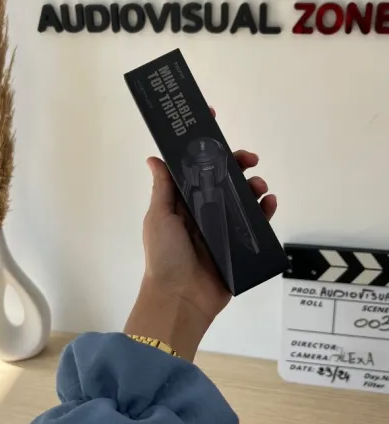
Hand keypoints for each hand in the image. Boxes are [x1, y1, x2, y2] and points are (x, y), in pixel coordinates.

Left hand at [125, 114, 276, 359]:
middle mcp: (203, 211)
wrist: (181, 300)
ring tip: (259, 186)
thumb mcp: (159, 218)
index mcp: (182, 203)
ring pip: (243, 198)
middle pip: (224, 180)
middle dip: (237, 164)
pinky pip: (256, 224)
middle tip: (248, 158)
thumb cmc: (164, 257)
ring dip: (253, 186)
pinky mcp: (238, 246)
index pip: (195, 168)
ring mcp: (222, 228)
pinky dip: (266, 211)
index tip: (215, 123)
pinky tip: (269, 203)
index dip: (205, 148)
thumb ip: (164, 188)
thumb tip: (155, 157)